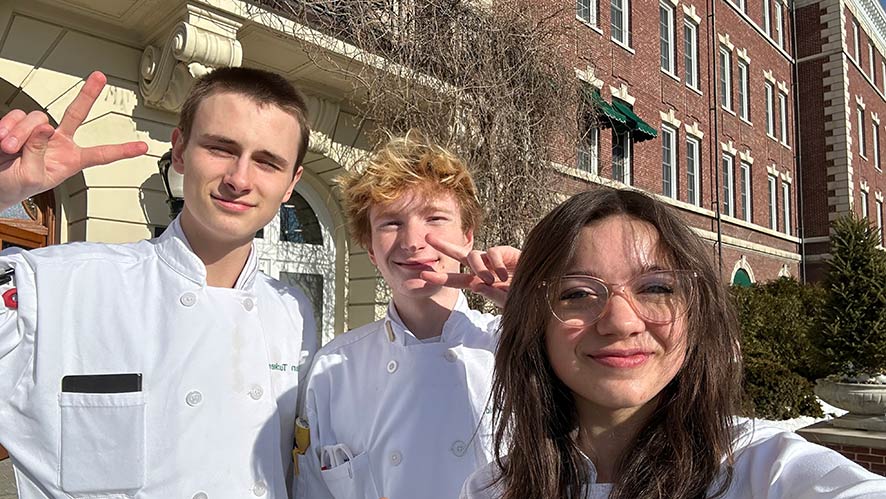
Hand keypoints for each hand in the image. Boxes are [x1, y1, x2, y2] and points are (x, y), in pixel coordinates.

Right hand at [0, 71, 147, 210]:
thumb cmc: (15, 186)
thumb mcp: (32, 177)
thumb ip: (39, 152)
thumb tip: (45, 127)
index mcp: (70, 160)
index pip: (100, 154)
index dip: (121, 151)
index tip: (142, 147)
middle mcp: (57, 142)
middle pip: (76, 113)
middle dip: (88, 94)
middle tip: (100, 76)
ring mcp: (38, 132)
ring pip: (36, 119)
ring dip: (20, 133)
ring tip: (9, 148)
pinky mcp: (18, 125)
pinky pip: (16, 117)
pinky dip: (7, 127)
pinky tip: (2, 139)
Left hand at [419, 233, 520, 307]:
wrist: (543, 290)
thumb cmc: (524, 297)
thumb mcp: (505, 301)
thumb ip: (489, 295)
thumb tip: (474, 285)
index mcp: (479, 283)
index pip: (455, 280)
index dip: (439, 278)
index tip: (421, 276)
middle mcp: (483, 269)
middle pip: (459, 255)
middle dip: (443, 246)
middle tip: (427, 237)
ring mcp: (493, 260)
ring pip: (473, 255)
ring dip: (478, 269)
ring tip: (491, 281)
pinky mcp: (505, 252)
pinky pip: (491, 252)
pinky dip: (495, 264)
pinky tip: (504, 275)